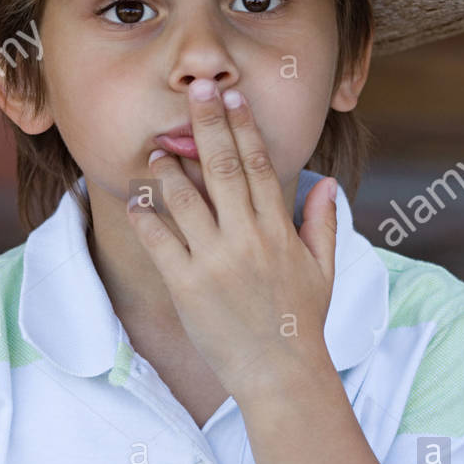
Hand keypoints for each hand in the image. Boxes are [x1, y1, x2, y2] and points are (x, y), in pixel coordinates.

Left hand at [126, 78, 338, 396]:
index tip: (232, 99)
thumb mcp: (324, 269)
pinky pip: (160, 242)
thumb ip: (322, 222)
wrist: (281, 373)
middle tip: (195, 91)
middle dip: (208, 125)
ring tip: (158, 150)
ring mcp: (216, 261)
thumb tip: (325, 182)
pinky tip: (137, 200)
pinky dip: (146, 218)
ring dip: (169, 169)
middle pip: (222, 168)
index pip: (259, 166)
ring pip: (185, 199)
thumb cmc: (302, 322)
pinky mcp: (188, 286)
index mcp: (279, 230)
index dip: (244, 129)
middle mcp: (248, 238)